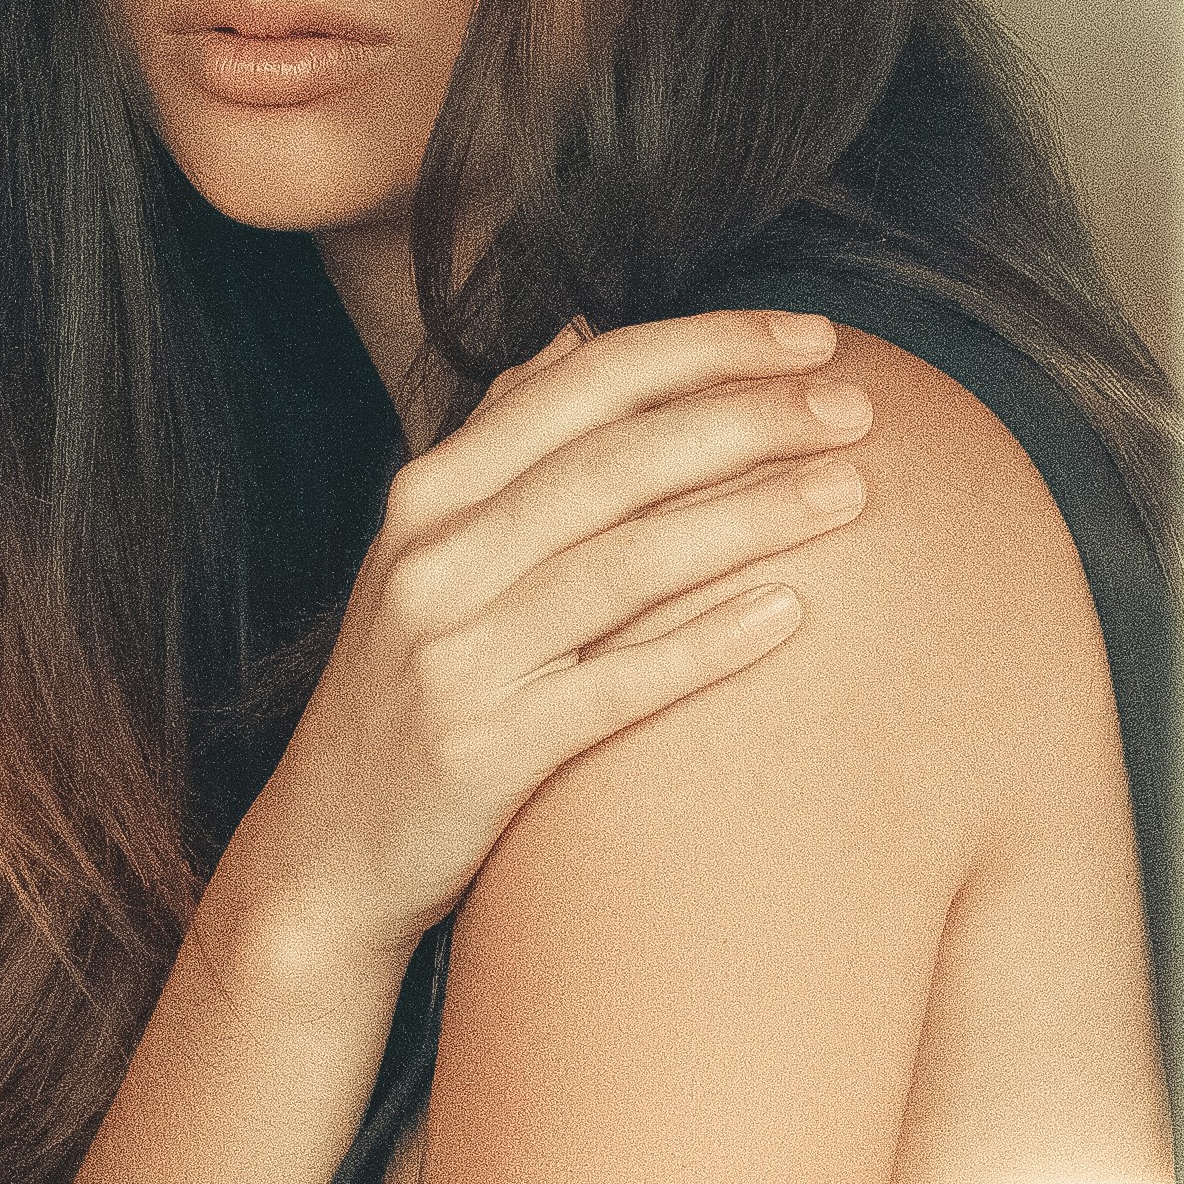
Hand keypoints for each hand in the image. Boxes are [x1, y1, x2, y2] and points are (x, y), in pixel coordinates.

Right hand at [209, 309, 873, 988]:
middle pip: (617, 459)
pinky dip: (704, 645)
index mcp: (430, 493)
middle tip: (858, 408)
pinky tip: (790, 616)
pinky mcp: (485, 748)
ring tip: (851, 493)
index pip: (586, 382)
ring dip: (750, 517)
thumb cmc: (404, 691)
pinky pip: (616, 685)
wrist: (324, 851)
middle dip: (749, 419)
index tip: (811, 338)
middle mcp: (436, 559)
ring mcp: (456, 654)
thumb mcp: (426, 551)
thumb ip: (501, 440)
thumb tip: (579, 332)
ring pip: (626, 561)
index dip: (707, 347)